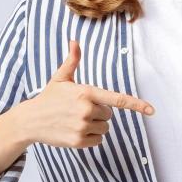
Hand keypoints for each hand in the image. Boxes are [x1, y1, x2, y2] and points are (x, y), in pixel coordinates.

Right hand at [22, 39, 155, 148]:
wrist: (30, 120)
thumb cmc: (48, 98)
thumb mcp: (60, 78)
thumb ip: (72, 60)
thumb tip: (75, 41)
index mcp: (86, 92)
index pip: (116, 99)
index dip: (136, 105)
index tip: (151, 110)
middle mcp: (86, 110)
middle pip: (109, 114)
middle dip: (98, 112)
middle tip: (79, 110)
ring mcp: (82, 127)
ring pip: (104, 129)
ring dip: (95, 126)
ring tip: (76, 120)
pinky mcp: (78, 141)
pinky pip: (97, 141)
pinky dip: (90, 138)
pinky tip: (75, 130)